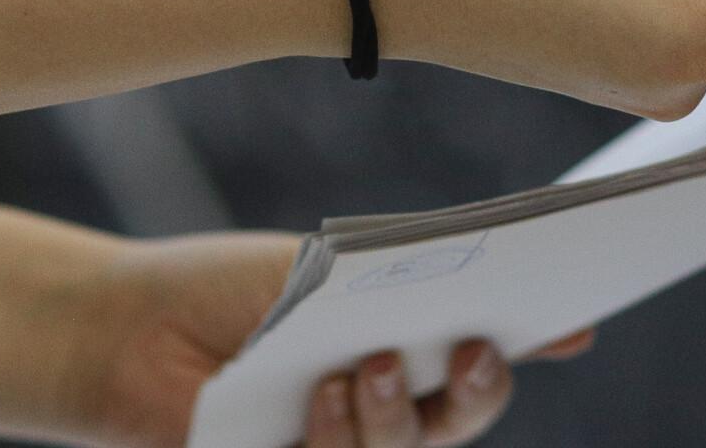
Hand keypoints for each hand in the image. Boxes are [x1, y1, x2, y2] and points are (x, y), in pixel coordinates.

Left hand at [80, 232, 594, 447]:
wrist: (132, 325)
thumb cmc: (239, 292)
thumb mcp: (341, 275)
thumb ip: (426, 286)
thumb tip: (516, 285)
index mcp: (407, 351)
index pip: (488, 361)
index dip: (537, 345)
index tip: (572, 323)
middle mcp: (383, 410)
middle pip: (462, 420)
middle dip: (477, 392)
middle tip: (467, 353)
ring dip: (393, 413)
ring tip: (361, 366)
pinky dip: (336, 436)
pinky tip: (317, 400)